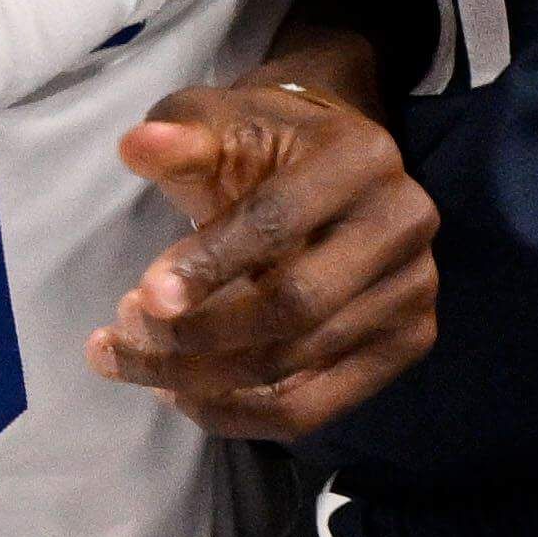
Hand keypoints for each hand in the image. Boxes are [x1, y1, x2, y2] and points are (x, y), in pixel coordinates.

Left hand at [94, 70, 437, 439]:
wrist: (328, 166)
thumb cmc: (262, 144)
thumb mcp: (218, 122)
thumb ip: (181, 136)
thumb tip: (137, 146)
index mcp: (361, 158)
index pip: (278, 222)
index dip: (207, 264)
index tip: (140, 298)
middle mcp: (404, 224)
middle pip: (295, 306)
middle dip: (197, 334)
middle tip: (123, 333)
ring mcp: (414, 289)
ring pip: (297, 364)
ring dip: (201, 379)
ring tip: (134, 362)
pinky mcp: (406, 342)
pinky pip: (315, 408)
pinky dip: (239, 414)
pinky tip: (183, 396)